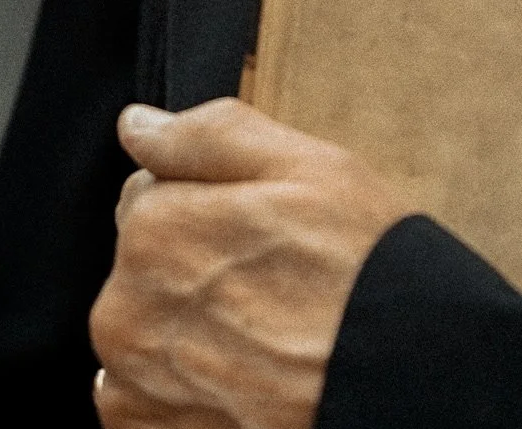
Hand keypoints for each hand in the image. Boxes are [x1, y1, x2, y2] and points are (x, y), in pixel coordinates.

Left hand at [90, 97, 415, 428]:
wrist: (396, 376)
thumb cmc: (358, 268)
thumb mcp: (302, 166)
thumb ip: (206, 137)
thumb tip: (137, 126)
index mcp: (155, 231)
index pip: (147, 192)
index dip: (208, 200)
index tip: (257, 226)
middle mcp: (125, 313)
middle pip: (141, 264)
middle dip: (191, 263)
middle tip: (268, 280)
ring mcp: (132, 385)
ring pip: (142, 327)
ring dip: (183, 325)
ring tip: (261, 334)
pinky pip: (140, 394)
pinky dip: (178, 385)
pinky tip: (239, 375)